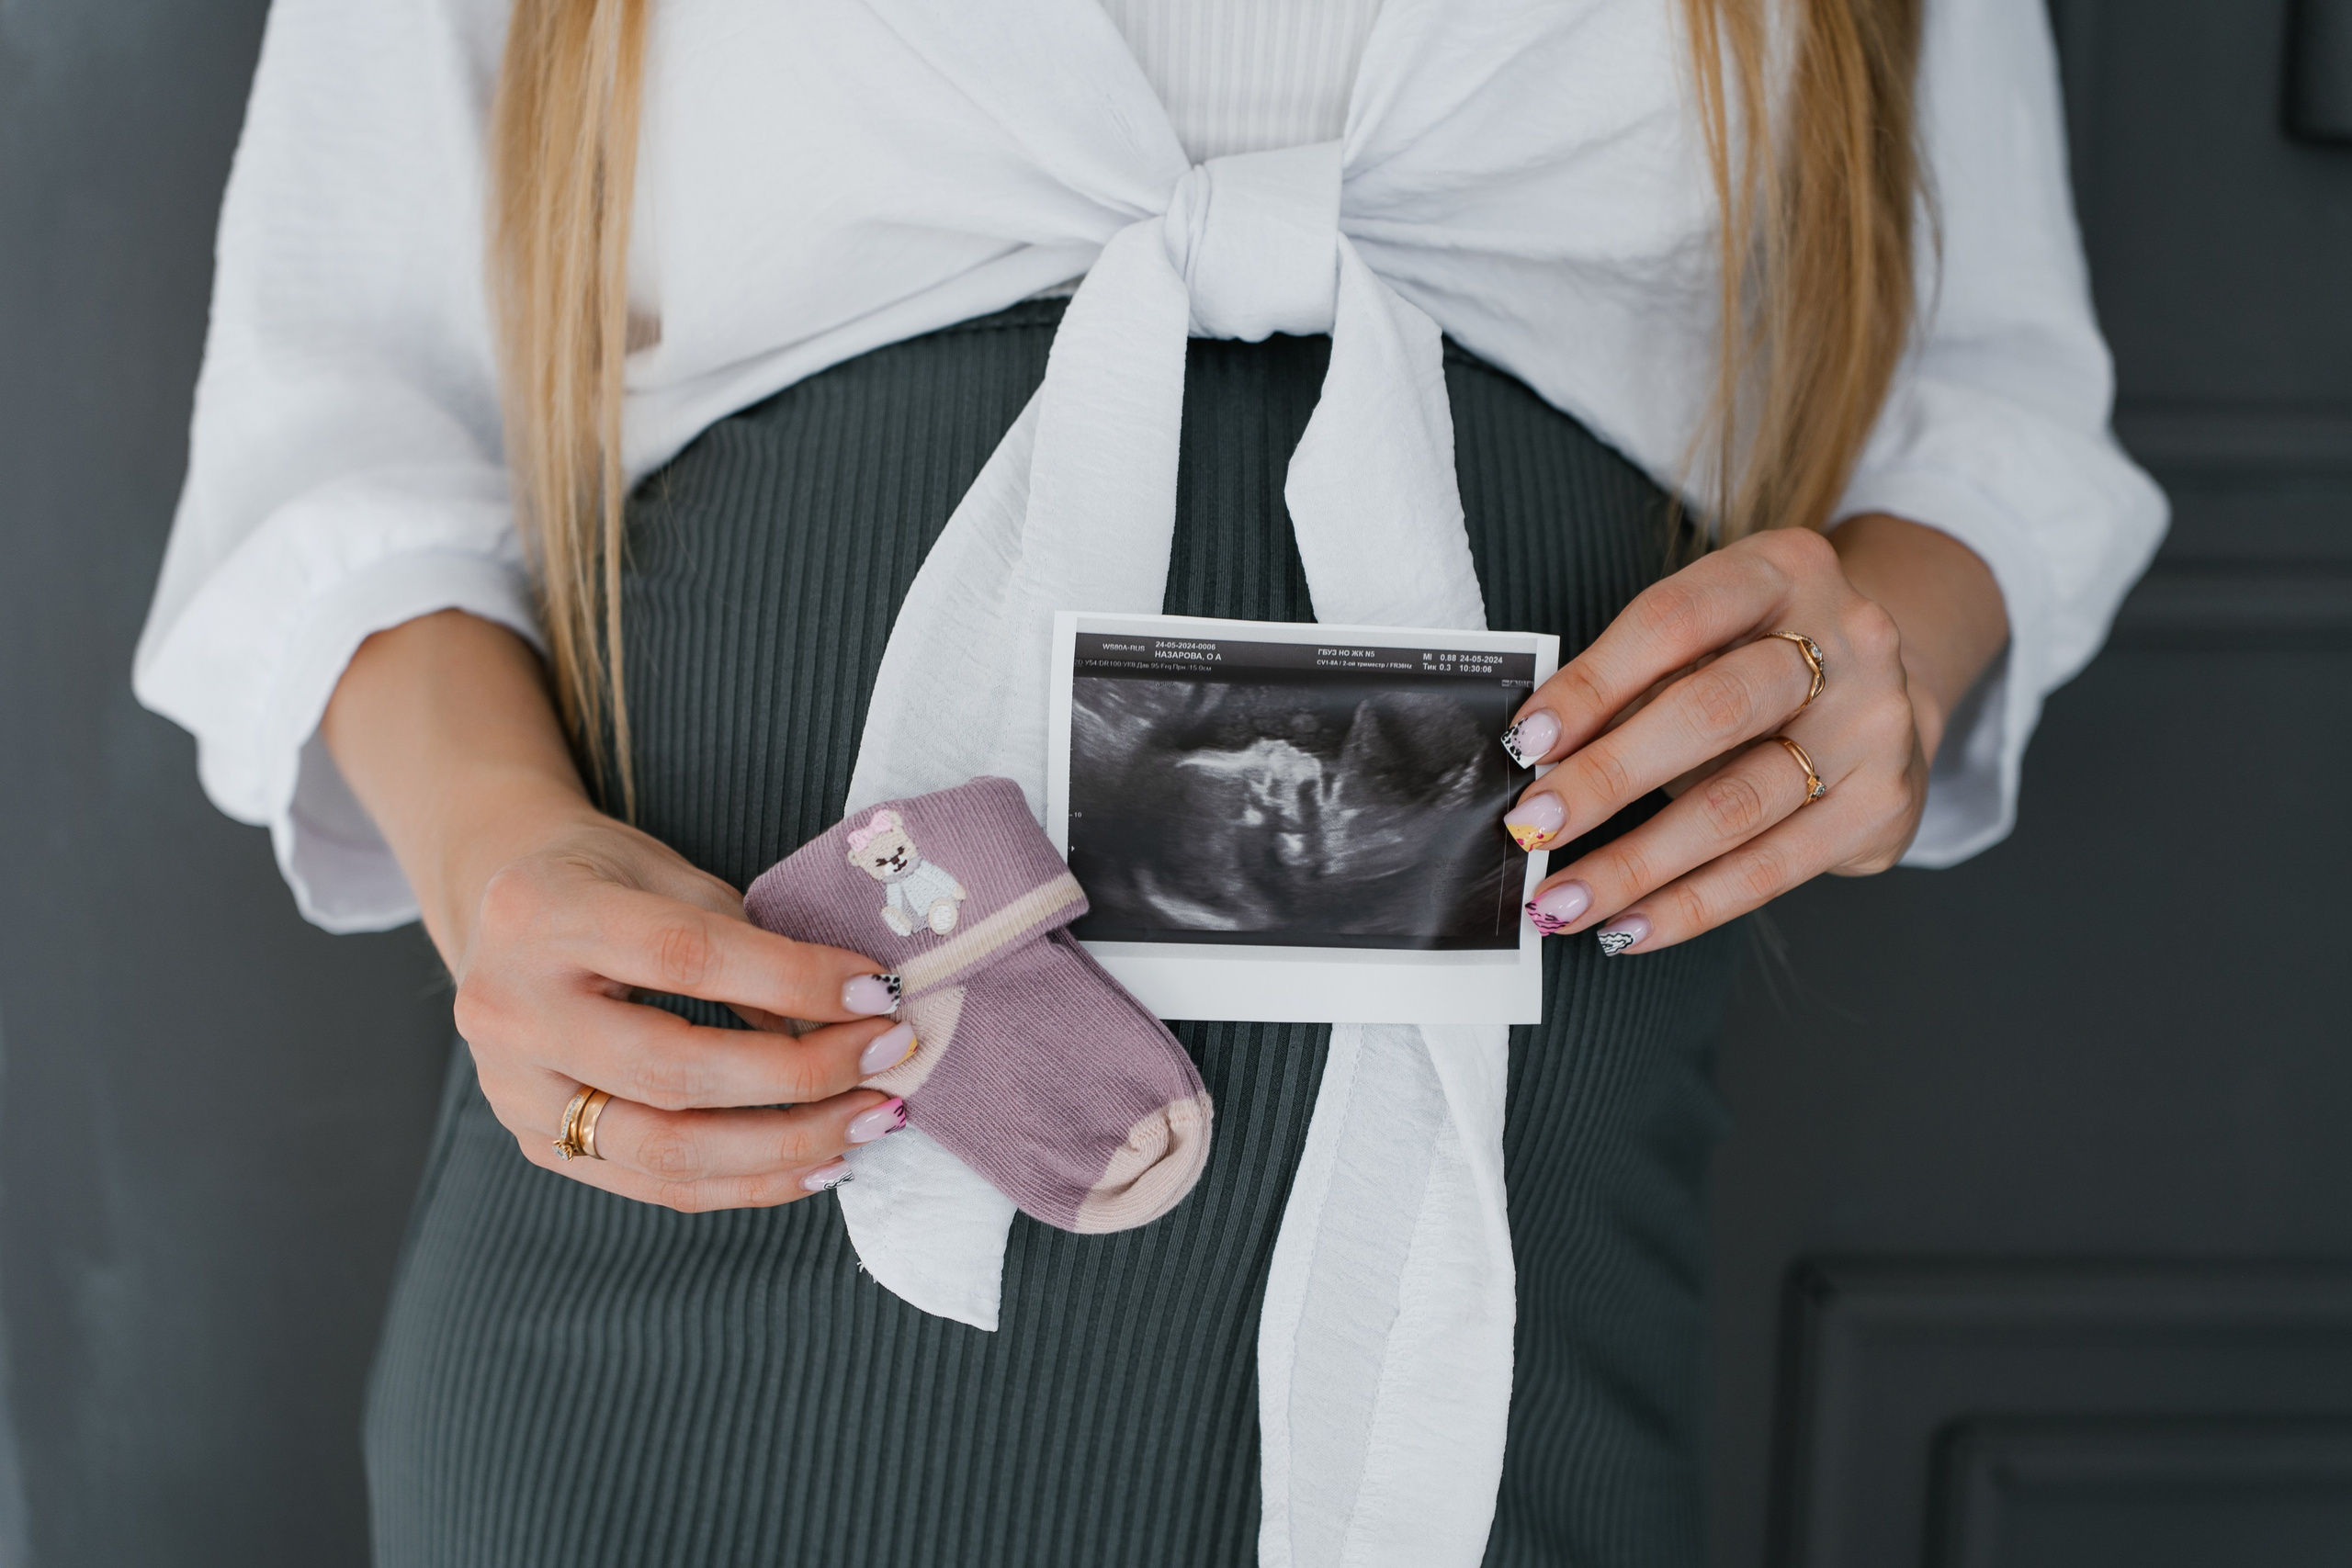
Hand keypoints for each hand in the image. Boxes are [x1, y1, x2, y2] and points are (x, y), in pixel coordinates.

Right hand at [321, 610, 917, 1212]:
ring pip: (666, 1152)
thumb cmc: (607, 882)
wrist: (502, 915)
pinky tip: (819, 1161)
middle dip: (800, 1077)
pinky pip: (656, 1183)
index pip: (686, 958)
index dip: (793, 982)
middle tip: (887, 1058)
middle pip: (674, 1072)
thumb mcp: (671, 877)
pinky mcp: (538, 1144)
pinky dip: (748, 1181)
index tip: (875, 992)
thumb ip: (747, 944)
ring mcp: (515, 1091)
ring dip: (787, 1146)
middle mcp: (511, 1011)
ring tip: (869, 1121)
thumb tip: (848, 1017)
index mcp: (543, 915)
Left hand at [1501, 517, 2005, 953]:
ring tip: (1561, 900)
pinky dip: (1688, 907)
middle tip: (1533, 825)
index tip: (1527, 740)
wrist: (1885, 691)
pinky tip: (1627, 928)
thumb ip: (1633, 679)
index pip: (1674, 620)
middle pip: (1713, 712)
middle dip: (1608, 777)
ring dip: (1634, 864)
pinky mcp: (1882, 805)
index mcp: (1783, 570)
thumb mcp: (1706, 635)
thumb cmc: (1755, 659)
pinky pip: (1770, 870)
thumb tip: (1536, 758)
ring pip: (1737, 806)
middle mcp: (1847, 640)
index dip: (1593, 683)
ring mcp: (1873, 725)